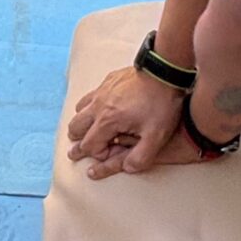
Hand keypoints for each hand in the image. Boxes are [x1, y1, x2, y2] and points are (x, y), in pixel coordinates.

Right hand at [66, 67, 200, 179]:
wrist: (165, 72)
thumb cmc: (161, 104)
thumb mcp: (156, 138)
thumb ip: (141, 158)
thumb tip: (128, 168)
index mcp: (107, 121)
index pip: (89, 146)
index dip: (98, 155)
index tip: (111, 154)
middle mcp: (98, 106)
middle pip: (75, 127)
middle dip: (79, 140)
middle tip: (82, 149)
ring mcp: (101, 91)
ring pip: (79, 110)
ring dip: (82, 123)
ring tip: (90, 130)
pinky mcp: (108, 81)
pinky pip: (90, 96)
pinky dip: (90, 106)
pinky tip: (103, 109)